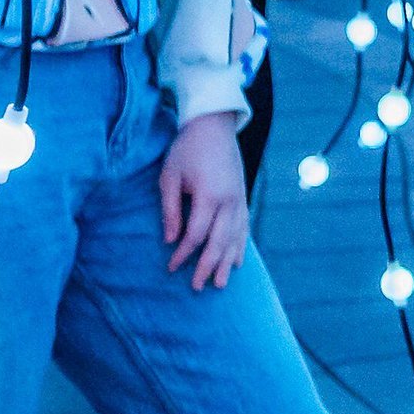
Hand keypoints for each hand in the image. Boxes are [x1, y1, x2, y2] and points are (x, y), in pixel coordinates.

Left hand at [158, 110, 251, 288]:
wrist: (214, 125)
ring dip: (227, 262)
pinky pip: (244, 227)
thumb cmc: (187, 149)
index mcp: (210, 196)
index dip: (184, 254)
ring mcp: (240, 199)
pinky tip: (238, 261)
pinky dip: (240, 246)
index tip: (172, 267)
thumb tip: (169, 240)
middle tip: (197, 288)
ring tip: (221, 284)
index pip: (196, 235)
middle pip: (219, 242)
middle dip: (207, 267)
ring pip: (235, 238)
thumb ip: (170, 209)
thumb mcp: (170, 176)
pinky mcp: (243, 197)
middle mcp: (229, 201)